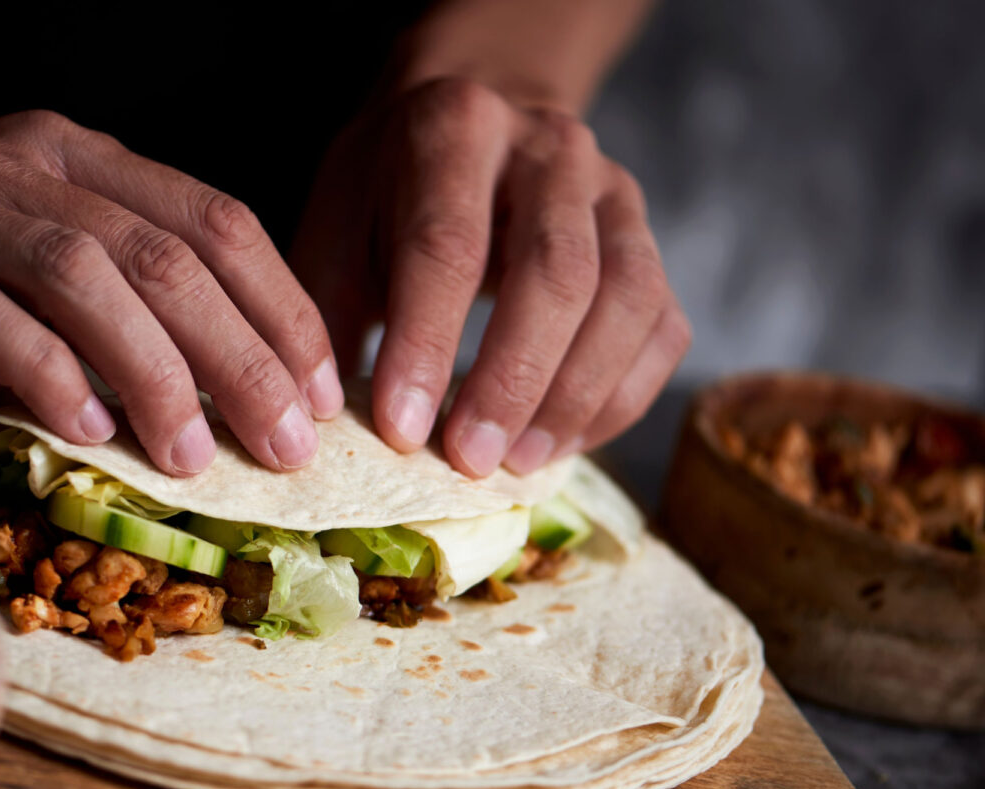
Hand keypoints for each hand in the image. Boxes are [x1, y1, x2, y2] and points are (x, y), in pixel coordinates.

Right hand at [0, 111, 342, 475]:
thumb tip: (213, 399)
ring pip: (86, 276)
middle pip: (169, 256)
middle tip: (286, 445)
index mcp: (75, 158)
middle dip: (244, 357)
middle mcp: (22, 165)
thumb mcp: (15, 258)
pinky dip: (43, 368)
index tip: (320, 393)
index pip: (215, 221)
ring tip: (192, 456)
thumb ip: (104, 302)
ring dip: (156, 371)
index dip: (281, 309)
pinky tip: (82, 427)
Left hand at [292, 78, 688, 476]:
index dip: (426, 344)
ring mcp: (614, 192)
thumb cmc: (390, 196)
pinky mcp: (649, 240)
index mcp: (455, 128)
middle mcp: (550, 148)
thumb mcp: (336, 229)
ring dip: (576, 395)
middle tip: (470, 459)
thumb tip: (323, 424)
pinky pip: (661, 327)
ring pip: (626, 298)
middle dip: (513, 379)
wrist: (470, 131)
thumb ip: (326, 317)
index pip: (447, 245)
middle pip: (554, 271)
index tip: (401, 429)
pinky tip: (563, 443)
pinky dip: (619, 398)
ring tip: (519, 463)